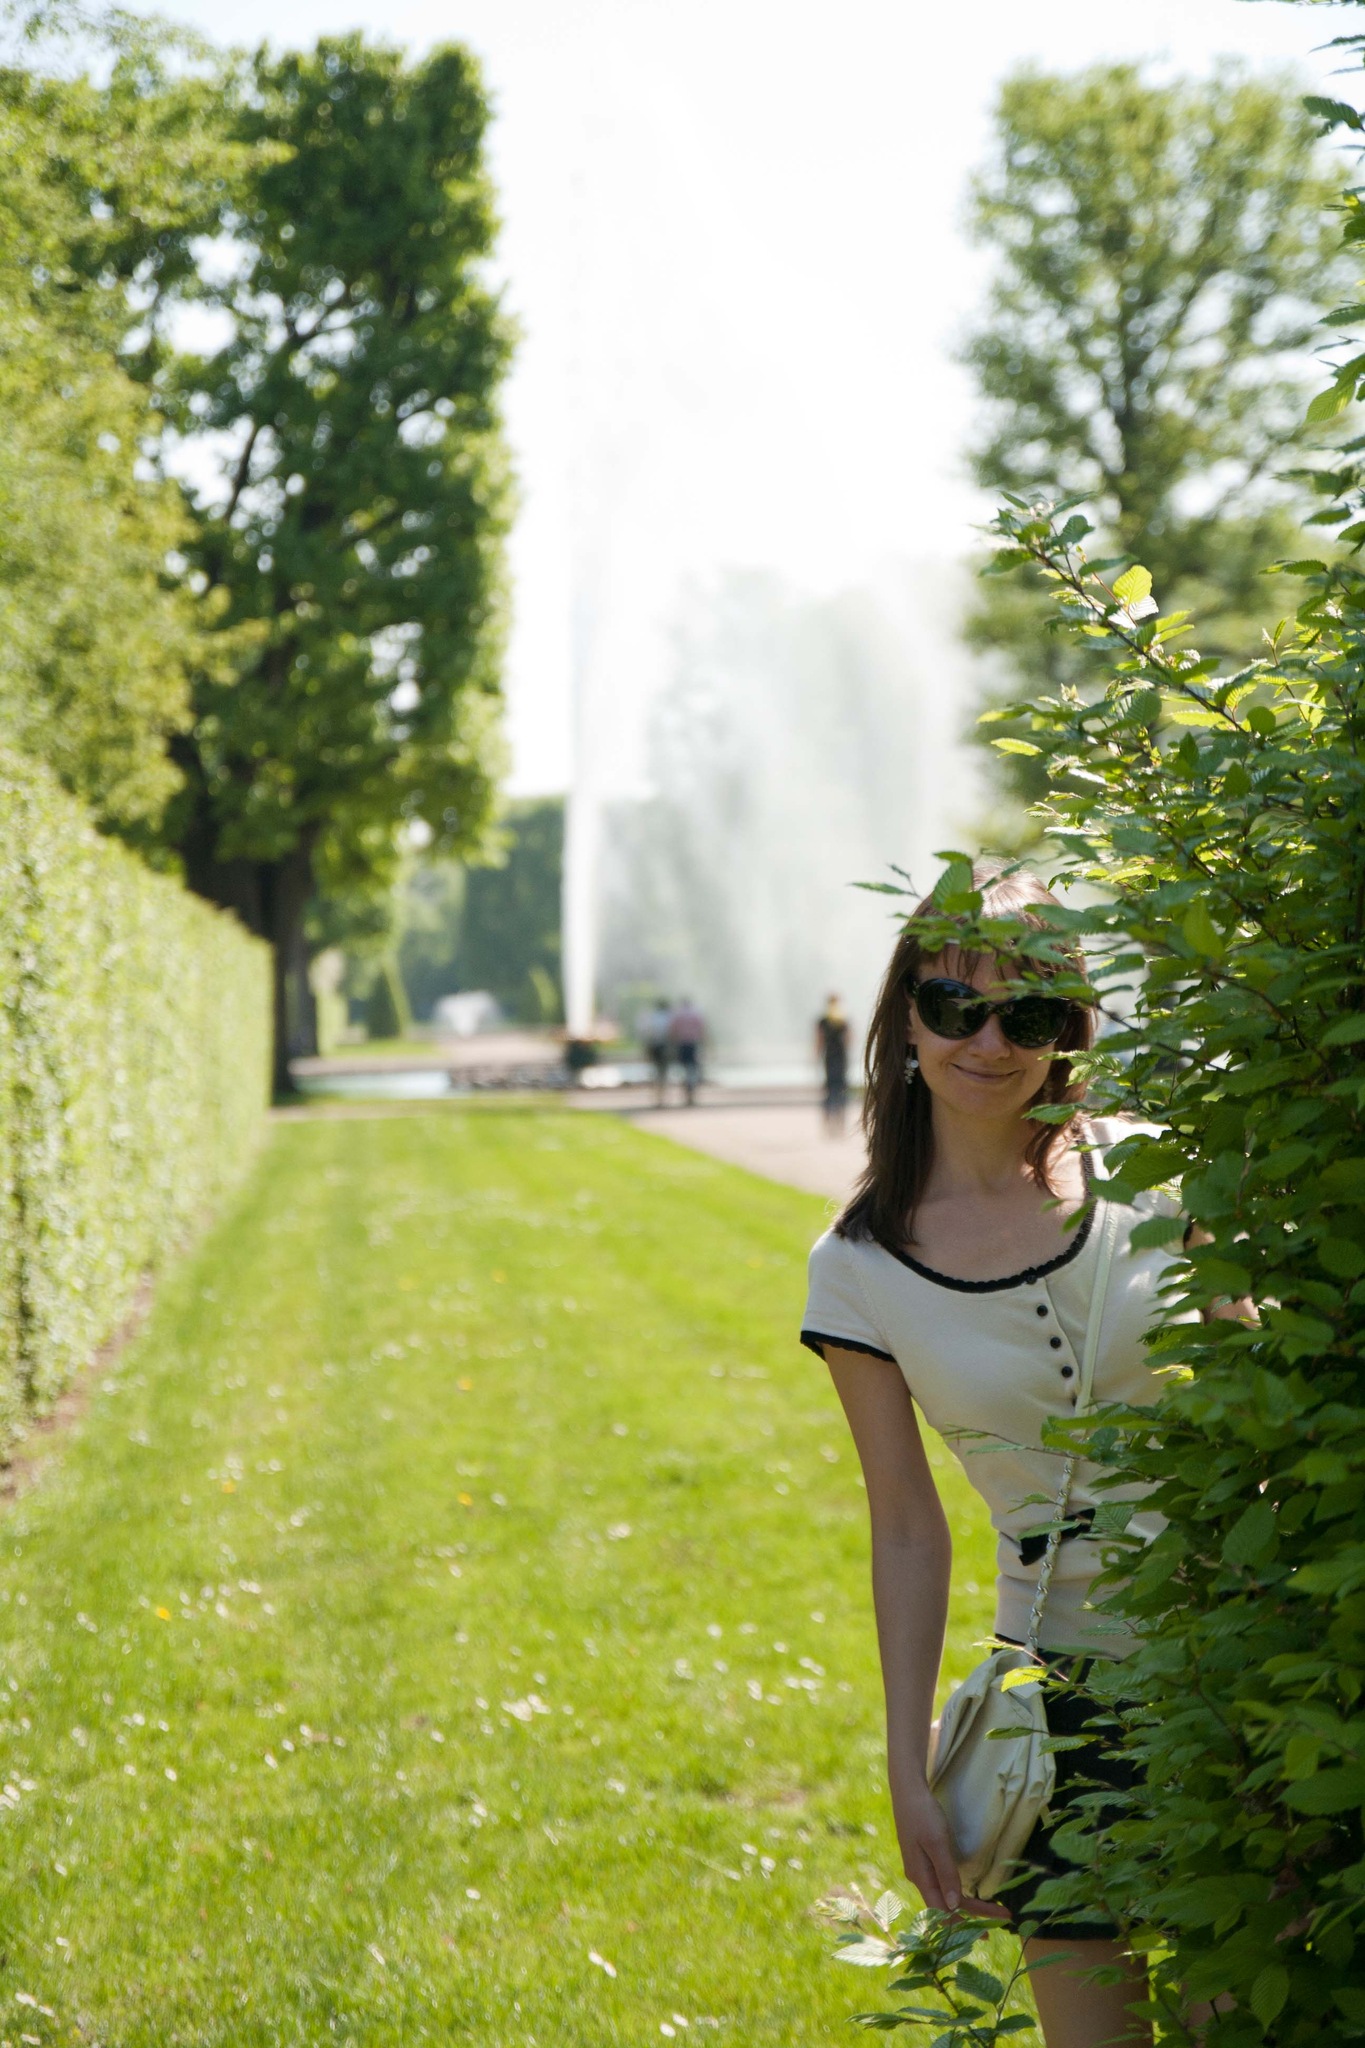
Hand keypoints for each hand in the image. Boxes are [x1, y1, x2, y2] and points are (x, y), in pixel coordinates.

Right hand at [890, 1778, 1009, 1920]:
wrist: (907, 1790)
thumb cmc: (923, 1814)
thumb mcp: (937, 1842)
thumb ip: (946, 1873)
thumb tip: (955, 1906)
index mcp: (920, 1876)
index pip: (944, 1911)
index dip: (966, 1923)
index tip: (989, 1932)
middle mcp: (919, 1877)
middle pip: (946, 1906)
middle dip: (972, 1916)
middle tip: (998, 1924)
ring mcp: (920, 1868)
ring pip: (944, 1896)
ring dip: (966, 1906)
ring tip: (988, 1912)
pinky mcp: (924, 1859)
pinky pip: (942, 1884)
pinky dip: (957, 1892)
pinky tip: (966, 1894)